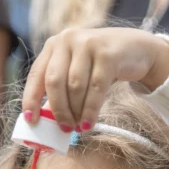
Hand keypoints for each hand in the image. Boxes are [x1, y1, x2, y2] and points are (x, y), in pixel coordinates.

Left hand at [21, 27, 168, 131]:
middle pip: (55, 82)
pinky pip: (95, 89)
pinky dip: (91, 111)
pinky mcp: (107, 55)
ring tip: (79, 127)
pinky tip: (89, 124)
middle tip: (64, 128)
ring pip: (75, 87)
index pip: (37, 75)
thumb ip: (62, 87)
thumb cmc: (102, 65)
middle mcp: (67, 40)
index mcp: (54, 44)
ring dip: (76, 112)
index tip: (31, 120)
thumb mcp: (78, 69)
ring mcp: (87, 45)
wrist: (136, 49)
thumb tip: (47, 118)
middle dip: (58, 110)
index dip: (31, 99)